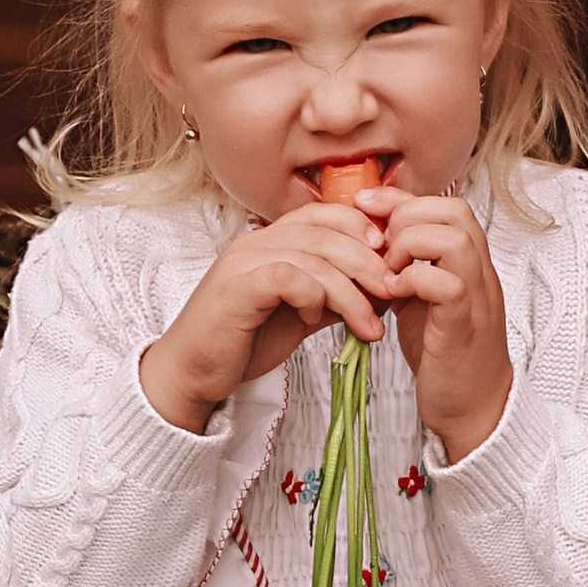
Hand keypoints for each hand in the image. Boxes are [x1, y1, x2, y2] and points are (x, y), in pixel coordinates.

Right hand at [138, 206, 397, 434]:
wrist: (193, 372)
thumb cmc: (242, 342)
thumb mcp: (299, 315)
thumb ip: (332, 297)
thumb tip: (378, 291)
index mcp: (270, 241)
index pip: (326, 214)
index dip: (364, 230)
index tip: (390, 260)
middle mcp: (257, 242)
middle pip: (327, 232)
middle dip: (369, 262)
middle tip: (393, 291)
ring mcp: (245, 261)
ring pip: (315, 257)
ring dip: (351, 292)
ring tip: (370, 325)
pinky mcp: (238, 287)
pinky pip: (291, 277)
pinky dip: (315, 298)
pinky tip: (319, 321)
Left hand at [371, 187, 511, 460]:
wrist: (472, 406)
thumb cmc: (445, 353)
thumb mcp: (422, 299)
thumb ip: (407, 267)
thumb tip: (372, 241)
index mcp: (469, 262)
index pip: (445, 205)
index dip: (402, 199)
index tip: (364, 204)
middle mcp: (480, 272)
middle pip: (453, 211)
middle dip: (405, 216)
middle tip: (379, 247)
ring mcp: (476, 296)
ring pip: (454, 239)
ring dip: (409, 245)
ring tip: (387, 271)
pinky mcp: (464, 324)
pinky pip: (446, 283)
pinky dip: (412, 280)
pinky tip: (393, 296)